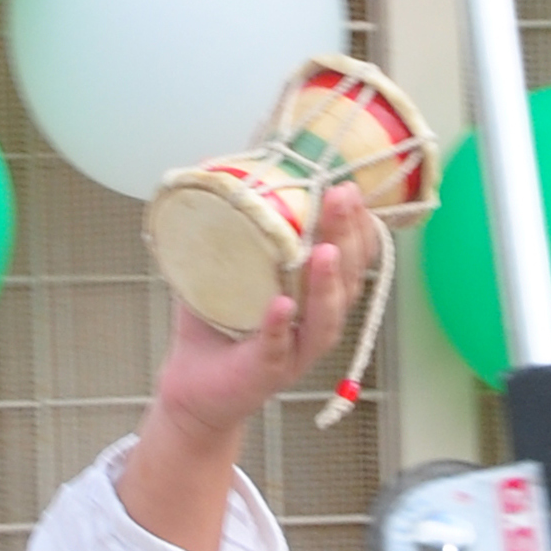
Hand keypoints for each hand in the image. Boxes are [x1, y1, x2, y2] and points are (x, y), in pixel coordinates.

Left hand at [155, 181, 379, 443]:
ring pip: (324, 320)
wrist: (190, 385)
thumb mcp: (223, 267)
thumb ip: (227, 225)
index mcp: (316, 293)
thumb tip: (212, 165)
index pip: (355, 256)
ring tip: (325, 251)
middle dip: (349, 238)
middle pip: (348, 281)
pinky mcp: (265, 375)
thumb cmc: (215, 325)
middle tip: (342, 197)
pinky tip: (280, 306)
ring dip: (327, 284)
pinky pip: (276, 349)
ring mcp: (294, 351)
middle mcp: (315, 322)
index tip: (350, 188)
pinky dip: (278, 327)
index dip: (360, 226)